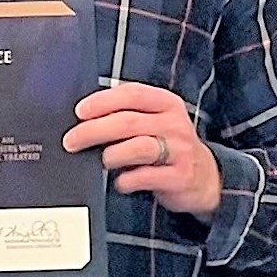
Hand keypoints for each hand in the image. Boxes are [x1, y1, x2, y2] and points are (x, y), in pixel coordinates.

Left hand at [63, 81, 221, 219]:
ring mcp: (179, 150)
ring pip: (137, 147)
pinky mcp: (179, 176)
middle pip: (127, 122)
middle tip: (71, 141)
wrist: (205, 178)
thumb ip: (128, 114)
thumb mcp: (156, 121)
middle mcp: (174, 124)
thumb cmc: (169, 146)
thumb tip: (85, 118)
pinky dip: (126, 180)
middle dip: (93, 131)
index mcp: (166, 103)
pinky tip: (121, 182)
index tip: (80, 111)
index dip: (102, 101)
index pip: (132, 94)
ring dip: (111, 155)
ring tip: (102, 161)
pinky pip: (145, 177)